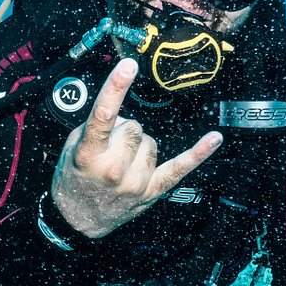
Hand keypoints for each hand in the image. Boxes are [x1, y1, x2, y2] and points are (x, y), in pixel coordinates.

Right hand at [50, 58, 222, 237]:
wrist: (77, 220)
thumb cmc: (73, 179)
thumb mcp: (71, 148)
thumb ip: (96, 127)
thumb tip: (124, 115)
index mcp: (88, 156)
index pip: (103, 116)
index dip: (115, 88)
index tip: (128, 65)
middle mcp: (113, 170)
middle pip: (133, 127)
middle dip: (123, 131)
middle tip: (110, 148)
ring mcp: (135, 183)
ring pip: (151, 142)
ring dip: (139, 146)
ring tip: (123, 161)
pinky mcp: (152, 191)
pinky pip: (180, 167)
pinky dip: (198, 153)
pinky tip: (214, 139)